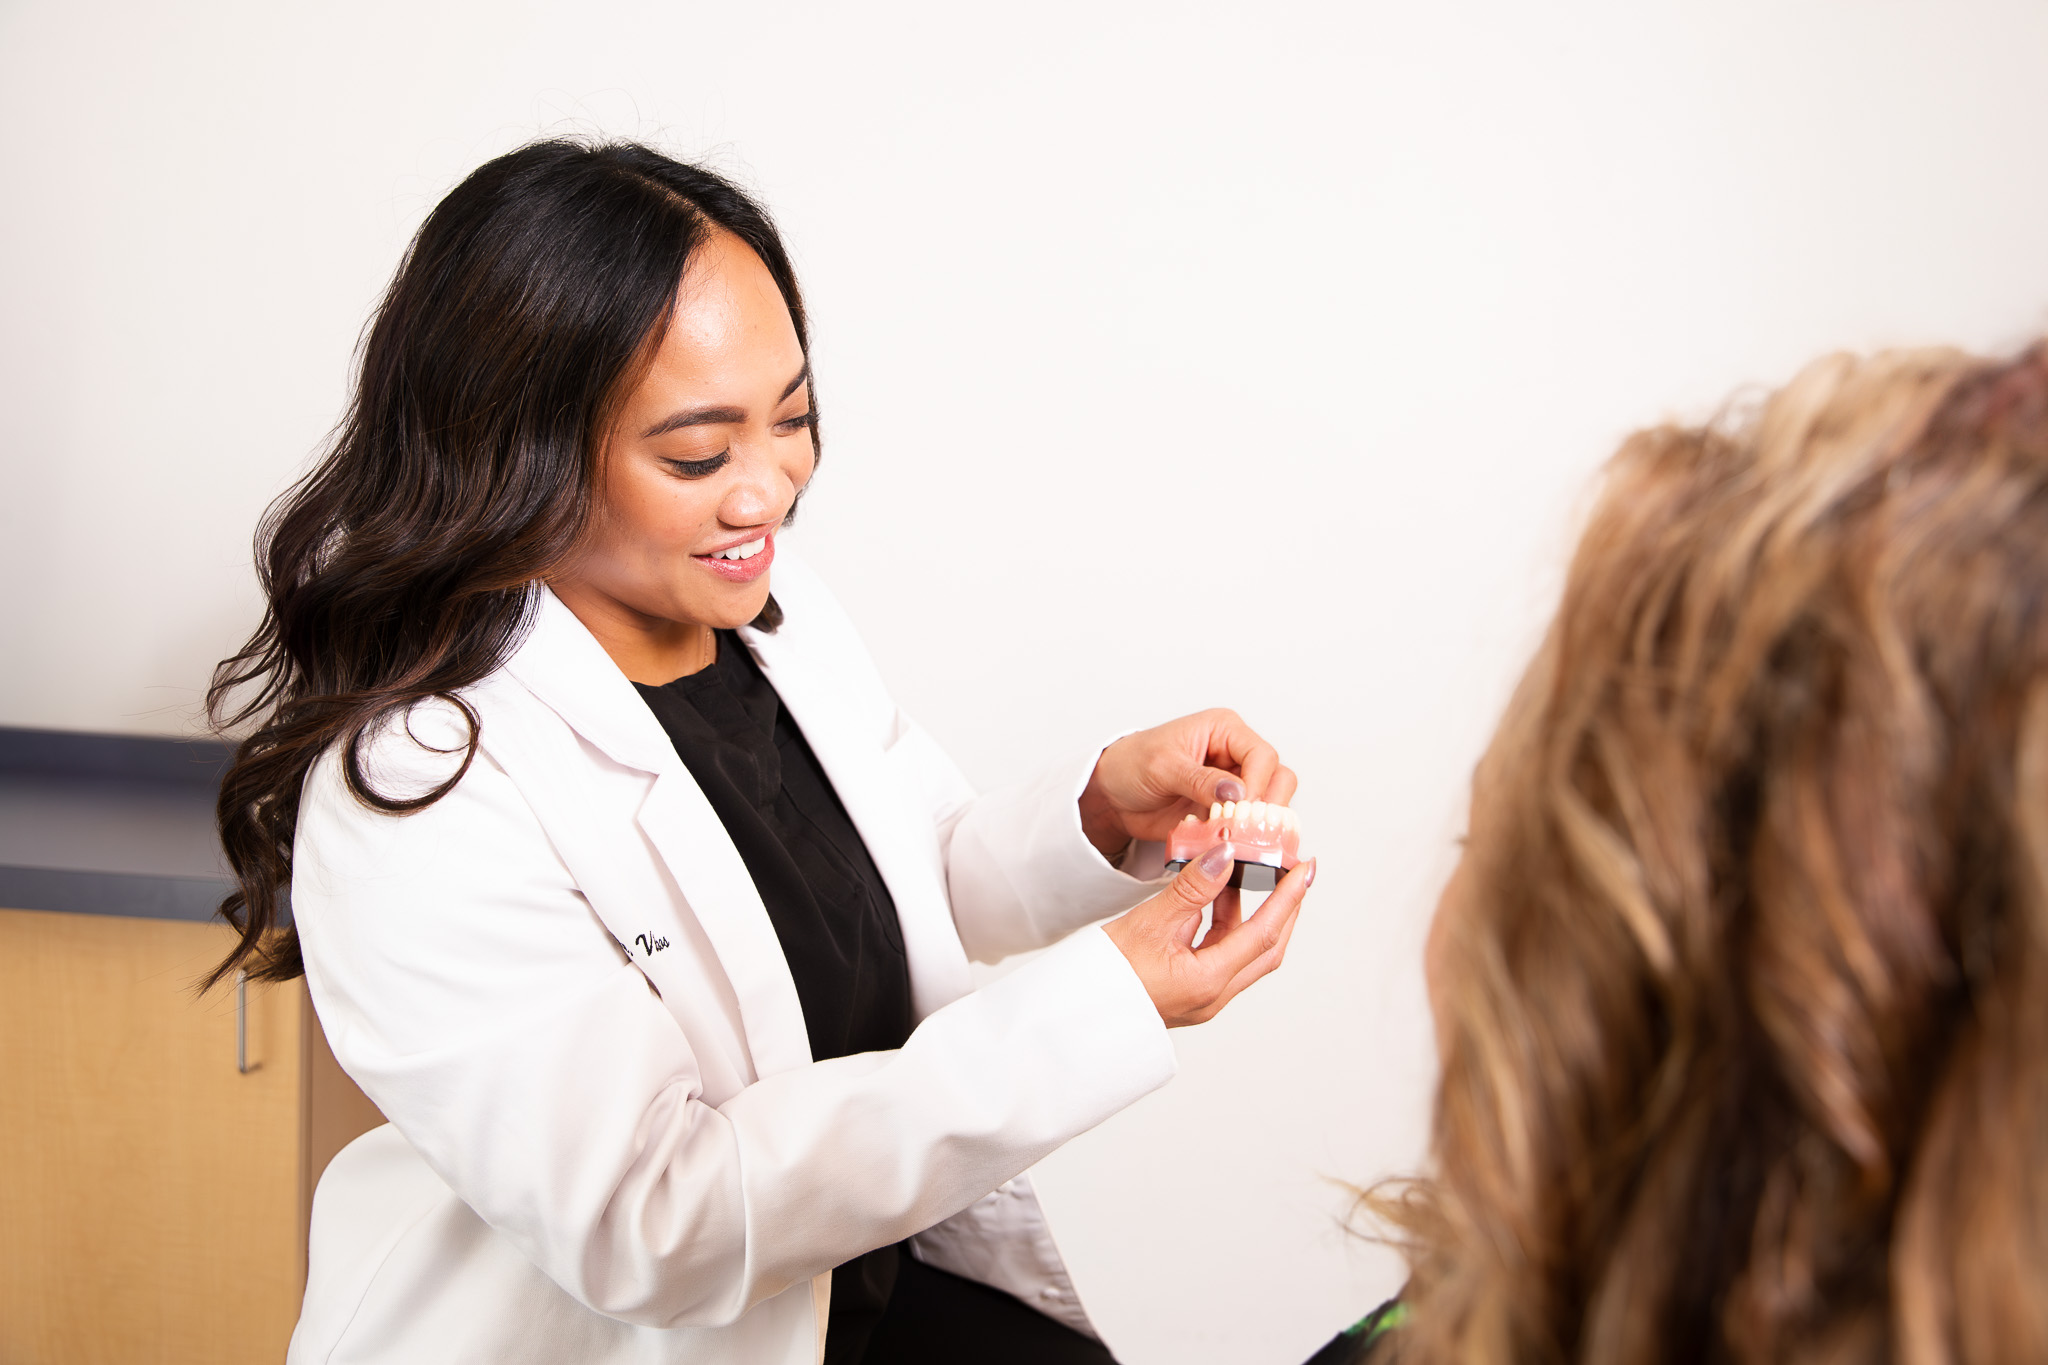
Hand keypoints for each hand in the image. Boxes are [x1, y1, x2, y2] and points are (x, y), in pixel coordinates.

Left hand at [1077, 708, 1297, 859]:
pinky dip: (1241, 840)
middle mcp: (1235, 757)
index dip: (1258, 783)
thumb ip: (1200, 780)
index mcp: (1224, 731)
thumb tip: (1236, 793)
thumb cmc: (1131, 764)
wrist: (1111, 795)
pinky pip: (1247, 828)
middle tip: (1244, 827)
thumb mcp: (1162, 766)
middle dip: (1267, 806)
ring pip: (1269, 807)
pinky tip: (1224, 848)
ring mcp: (1233, 788)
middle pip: (1278, 780)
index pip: (1262, 755)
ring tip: (1233, 839)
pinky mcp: (1225, 814)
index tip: (1241, 808)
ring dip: (1256, 825)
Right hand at [1102, 843, 1314, 1026]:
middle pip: (1265, 949)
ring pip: (1243, 952)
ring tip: (1245, 875)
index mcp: (1208, 982)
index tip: (1305, 870)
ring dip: (1250, 914)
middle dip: (1283, 910)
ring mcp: (1202, 996)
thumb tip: (1224, 856)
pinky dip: (1225, 925)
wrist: (1076, 1013)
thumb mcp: (1148, 922)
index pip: (1263, 934)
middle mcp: (1213, 995)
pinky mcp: (1189, 990)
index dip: (1288, 899)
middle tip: (1293, 874)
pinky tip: (1214, 899)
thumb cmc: (1104, 976)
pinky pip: (1220, 954)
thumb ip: (1190, 889)